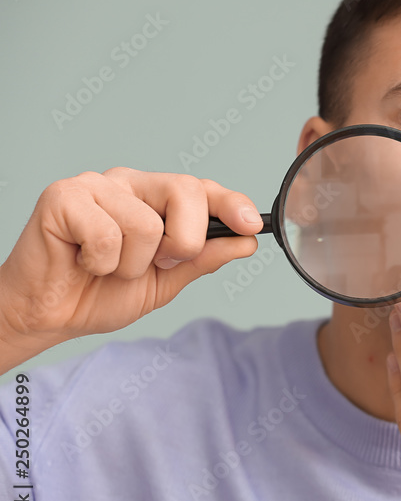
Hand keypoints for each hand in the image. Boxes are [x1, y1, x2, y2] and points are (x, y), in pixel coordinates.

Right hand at [0, 167, 260, 367]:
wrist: (48, 315)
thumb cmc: (100, 293)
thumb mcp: (167, 281)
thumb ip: (204, 258)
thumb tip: (246, 240)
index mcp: (156, 199)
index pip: (202, 189)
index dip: (232, 203)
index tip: (252, 224)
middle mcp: (130, 184)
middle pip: (186, 192)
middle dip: (184, 243)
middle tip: (158, 264)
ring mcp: (96, 185)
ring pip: (147, 224)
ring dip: (132, 265)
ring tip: (108, 267)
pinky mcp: (63, 196)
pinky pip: (107, 234)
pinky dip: (101, 263)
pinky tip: (84, 262)